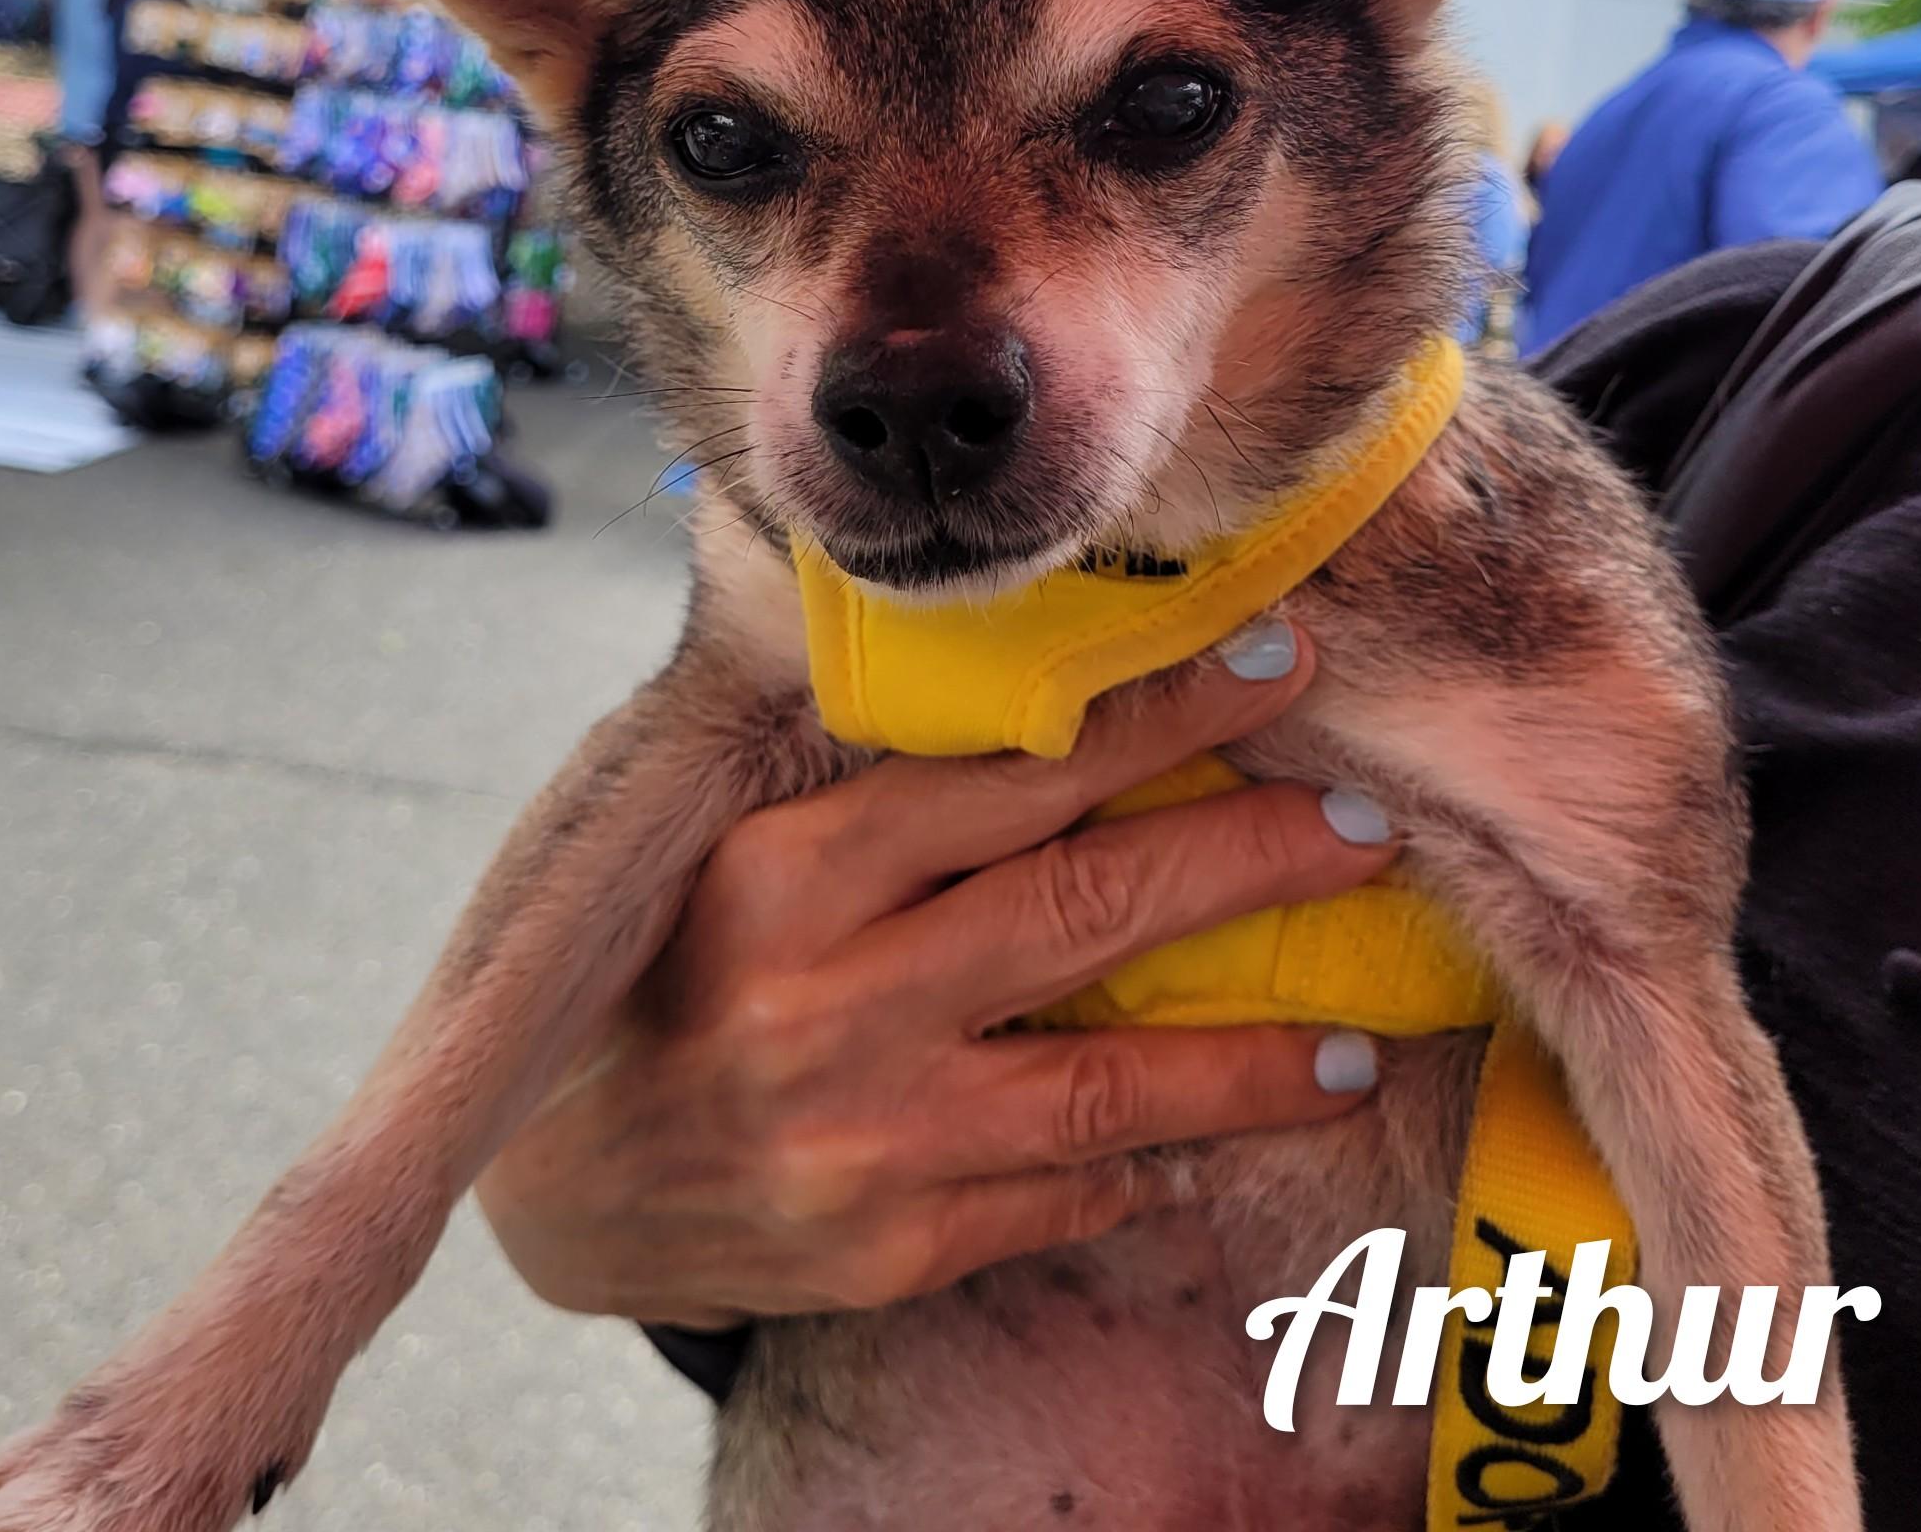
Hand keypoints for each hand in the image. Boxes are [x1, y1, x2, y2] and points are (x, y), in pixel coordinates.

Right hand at [474, 620, 1395, 1326]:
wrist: (556, 1185)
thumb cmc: (664, 974)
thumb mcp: (731, 852)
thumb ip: (874, 792)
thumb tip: (1068, 703)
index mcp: (778, 875)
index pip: (1008, 776)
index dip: (1159, 719)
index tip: (1270, 669)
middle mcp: (822, 1006)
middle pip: (1085, 913)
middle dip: (1247, 859)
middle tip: (1364, 825)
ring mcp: (860, 1143)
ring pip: (1107, 1086)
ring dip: (1250, 1056)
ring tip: (1353, 1036)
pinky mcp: (885, 1252)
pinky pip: (1061, 1197)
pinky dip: (1154, 1160)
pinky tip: (1224, 1134)